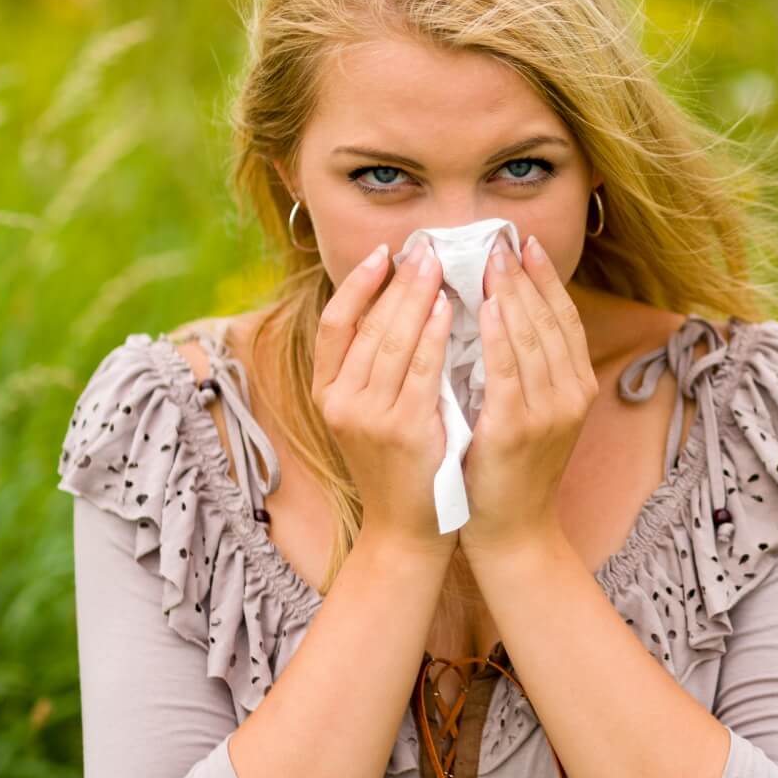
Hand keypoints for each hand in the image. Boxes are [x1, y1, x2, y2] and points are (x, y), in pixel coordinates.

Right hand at [312, 238, 457, 559]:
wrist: (407, 530)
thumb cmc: (400, 466)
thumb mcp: (374, 414)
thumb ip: (379, 368)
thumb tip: (404, 306)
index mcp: (329, 392)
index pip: (334, 324)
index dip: (355, 284)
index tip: (382, 253)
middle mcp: (340, 401)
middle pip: (367, 324)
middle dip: (397, 282)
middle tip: (424, 248)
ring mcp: (367, 416)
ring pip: (391, 341)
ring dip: (416, 298)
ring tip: (438, 265)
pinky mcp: (401, 430)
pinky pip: (420, 370)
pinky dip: (433, 335)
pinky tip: (449, 310)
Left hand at [459, 233, 597, 557]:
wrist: (512, 530)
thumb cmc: (511, 470)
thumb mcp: (533, 413)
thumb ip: (528, 370)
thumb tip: (506, 315)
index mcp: (576, 387)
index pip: (564, 319)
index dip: (547, 279)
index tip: (526, 244)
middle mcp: (571, 394)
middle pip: (549, 320)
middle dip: (523, 276)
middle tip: (500, 239)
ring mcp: (548, 412)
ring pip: (531, 338)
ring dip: (509, 294)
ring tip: (489, 260)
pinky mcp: (516, 428)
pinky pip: (506, 370)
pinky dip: (497, 335)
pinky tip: (483, 306)